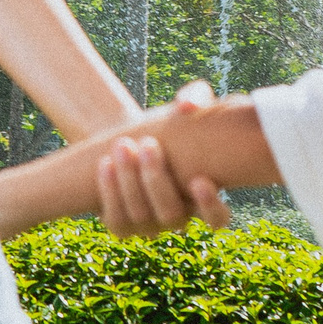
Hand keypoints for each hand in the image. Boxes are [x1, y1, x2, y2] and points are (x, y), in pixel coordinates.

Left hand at [97, 81, 228, 237]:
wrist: (132, 140)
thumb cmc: (170, 124)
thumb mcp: (187, 105)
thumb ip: (197, 96)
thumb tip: (186, 105)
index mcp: (203, 197)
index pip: (217, 218)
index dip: (210, 206)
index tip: (199, 180)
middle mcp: (178, 218)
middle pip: (171, 214)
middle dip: (157, 180)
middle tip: (148, 144)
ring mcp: (149, 226)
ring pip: (140, 215)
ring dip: (130, 181)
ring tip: (122, 145)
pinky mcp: (121, 225)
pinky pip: (116, 219)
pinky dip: (110, 192)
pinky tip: (105, 164)